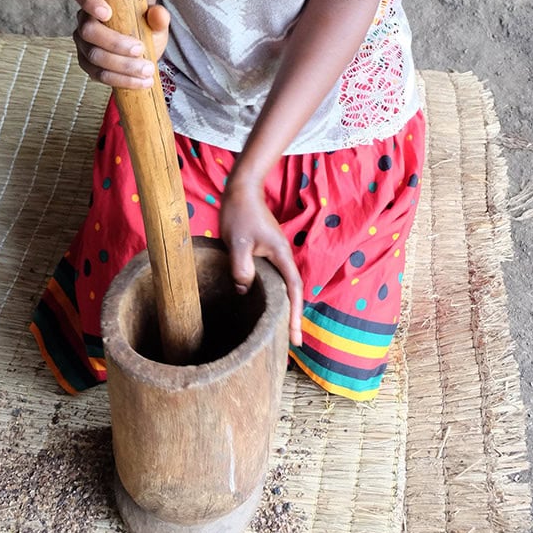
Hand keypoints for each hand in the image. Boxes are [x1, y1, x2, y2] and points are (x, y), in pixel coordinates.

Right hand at [70, 0, 170, 88]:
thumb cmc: (143, 23)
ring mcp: (83, 43)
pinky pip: (98, 74)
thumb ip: (158, 16)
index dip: (89, 2)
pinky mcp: (87, 63)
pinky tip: (140, 82)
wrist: (142, 44)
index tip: (107, 13)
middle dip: (115, 43)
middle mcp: (83, 19)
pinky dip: (120, 80)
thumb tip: (158, 14)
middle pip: (88, 31)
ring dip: (121, 66)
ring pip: (93, 55)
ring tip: (147, 70)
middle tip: (140, 50)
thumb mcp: (154, 18)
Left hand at [219, 174, 302, 346]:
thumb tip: (243, 291)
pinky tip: (260, 303)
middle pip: (292, 291)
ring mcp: (273, 253)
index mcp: (281, 255)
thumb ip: (242, 268)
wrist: (241, 189)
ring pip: (281, 285)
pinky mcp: (264, 251)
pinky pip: (271, 277)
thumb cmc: (240, 212)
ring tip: (278, 330)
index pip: (294, 290)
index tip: (295, 337)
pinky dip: (270, 293)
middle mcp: (282, 256)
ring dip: (282, 306)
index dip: (295, 315)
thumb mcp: (238, 242)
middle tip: (291, 343)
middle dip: (292, 316)